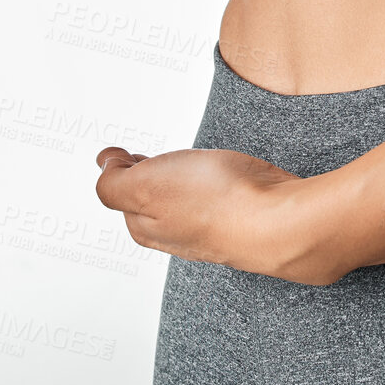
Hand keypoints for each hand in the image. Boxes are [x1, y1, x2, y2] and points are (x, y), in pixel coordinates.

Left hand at [93, 143, 345, 284]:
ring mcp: (211, 228)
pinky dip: (214, 183)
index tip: (126, 150)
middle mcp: (175, 234)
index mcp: (144, 227)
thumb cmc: (214, 203)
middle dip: (149, 173)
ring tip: (188, 160)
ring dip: (184, 177)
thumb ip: (113, 182)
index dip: (120, 166)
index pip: (118, 193)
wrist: (278, 220)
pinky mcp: (242, 218)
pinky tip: (224, 174)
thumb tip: (106, 167)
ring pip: (186, 198)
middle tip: (153, 154)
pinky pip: (218, 199)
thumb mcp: (143, 185)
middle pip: (151, 199)